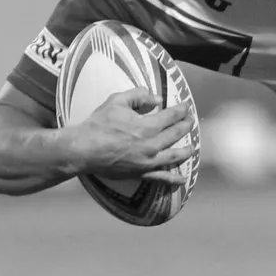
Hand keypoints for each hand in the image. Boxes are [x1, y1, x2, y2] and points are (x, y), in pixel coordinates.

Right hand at [70, 89, 195, 182]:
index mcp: (148, 126)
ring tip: (191, 148)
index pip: (171, 116)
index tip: (186, 107)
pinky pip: (161, 177)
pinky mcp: (141, 173)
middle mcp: (152, 144)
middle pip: (175, 134)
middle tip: (190, 122)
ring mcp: (148, 161)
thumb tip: (156, 98)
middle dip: (185, 126)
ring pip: (174, 156)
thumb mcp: (117, 101)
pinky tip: (182, 180)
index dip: (181, 110)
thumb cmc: (98, 124)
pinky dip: (173, 179)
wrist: (83, 149)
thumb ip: (138, 96)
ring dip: (185, 151)